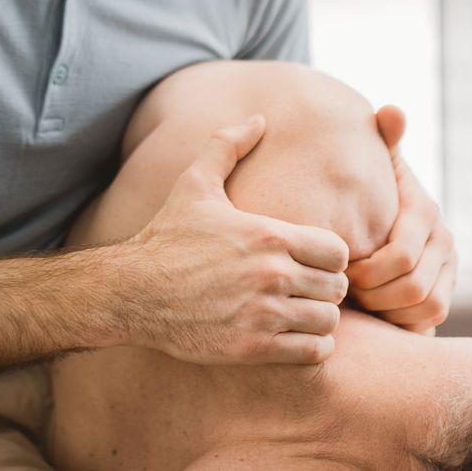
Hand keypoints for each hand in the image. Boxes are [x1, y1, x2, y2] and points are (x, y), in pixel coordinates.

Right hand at [121, 114, 351, 365]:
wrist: (133, 291)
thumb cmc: (168, 236)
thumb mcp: (195, 183)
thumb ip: (228, 145)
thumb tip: (259, 118)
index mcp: (268, 234)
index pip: (338, 251)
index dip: (330, 256)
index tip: (312, 260)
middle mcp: (272, 274)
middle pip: (336, 287)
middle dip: (326, 287)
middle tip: (306, 288)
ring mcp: (263, 314)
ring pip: (327, 321)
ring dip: (318, 318)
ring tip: (300, 312)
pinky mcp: (254, 349)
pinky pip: (313, 352)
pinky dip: (310, 347)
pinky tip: (291, 336)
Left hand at [347, 105, 456, 333]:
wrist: (367, 221)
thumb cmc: (359, 191)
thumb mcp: (369, 163)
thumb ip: (379, 138)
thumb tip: (392, 110)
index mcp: (425, 211)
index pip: (400, 256)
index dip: (366, 269)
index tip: (339, 267)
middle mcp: (444, 241)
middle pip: (411, 286)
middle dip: (372, 291)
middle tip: (342, 287)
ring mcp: (449, 271)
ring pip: (424, 307)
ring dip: (385, 308)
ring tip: (356, 298)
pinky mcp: (444, 297)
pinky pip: (428, 322)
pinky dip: (399, 321)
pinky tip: (373, 311)